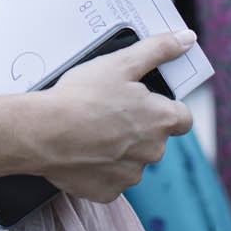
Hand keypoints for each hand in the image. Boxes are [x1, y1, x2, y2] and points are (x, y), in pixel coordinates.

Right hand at [29, 30, 196, 201]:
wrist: (44, 131)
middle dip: (136, 126)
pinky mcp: (108, 191)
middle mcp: (153, 152)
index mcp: (161, 120)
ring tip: (90, 129)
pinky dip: (99, 167)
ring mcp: (131, 175)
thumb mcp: (120, 62)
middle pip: (154, 138)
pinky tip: (82, 150)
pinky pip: (110, 178)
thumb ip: (157, 50)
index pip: (183, 117)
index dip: (166, 108)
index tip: (146, 102)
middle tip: (107, 110)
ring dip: (118, 147)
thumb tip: (187, 39)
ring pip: (132, 159)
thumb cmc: (82, 96)